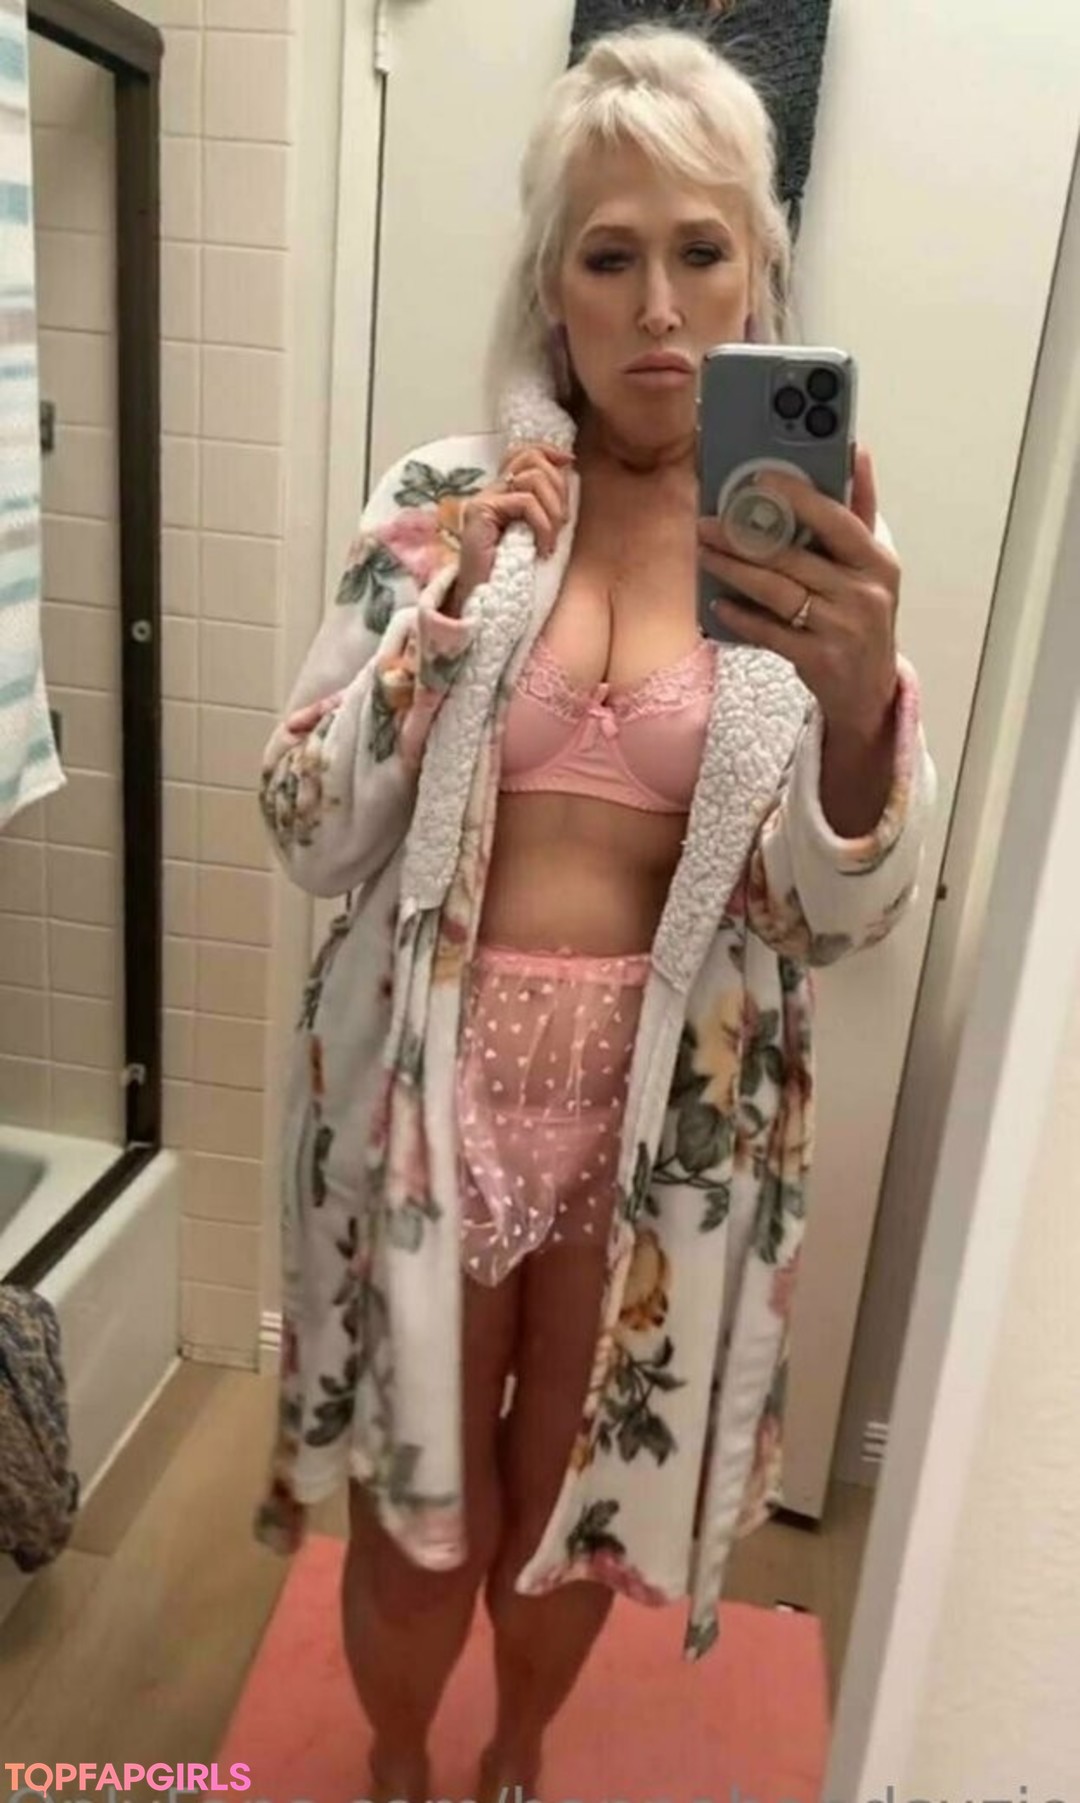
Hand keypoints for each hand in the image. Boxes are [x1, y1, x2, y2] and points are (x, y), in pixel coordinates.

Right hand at [452, 441, 573, 609]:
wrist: (486, 604)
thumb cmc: (515, 574)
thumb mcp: (540, 531)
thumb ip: (548, 504)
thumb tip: (569, 469)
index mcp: (504, 492)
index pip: (526, 451)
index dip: (550, 452)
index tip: (570, 465)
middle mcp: (492, 491)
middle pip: (532, 458)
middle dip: (559, 487)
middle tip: (562, 524)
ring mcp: (484, 499)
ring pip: (533, 477)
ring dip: (553, 510)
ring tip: (552, 539)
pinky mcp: (481, 512)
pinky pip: (525, 502)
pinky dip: (543, 525)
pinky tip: (542, 548)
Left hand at [697, 446, 899, 736]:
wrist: (870, 691)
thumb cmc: (862, 617)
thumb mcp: (871, 566)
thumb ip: (859, 512)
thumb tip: (856, 452)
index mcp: (878, 561)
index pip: (836, 519)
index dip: (798, 496)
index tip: (760, 478)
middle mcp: (865, 592)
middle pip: (795, 556)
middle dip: (745, 536)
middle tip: (707, 522)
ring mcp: (843, 627)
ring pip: (778, 590)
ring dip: (735, 570)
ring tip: (706, 553)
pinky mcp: (820, 658)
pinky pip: (771, 631)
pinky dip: (743, 616)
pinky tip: (720, 603)